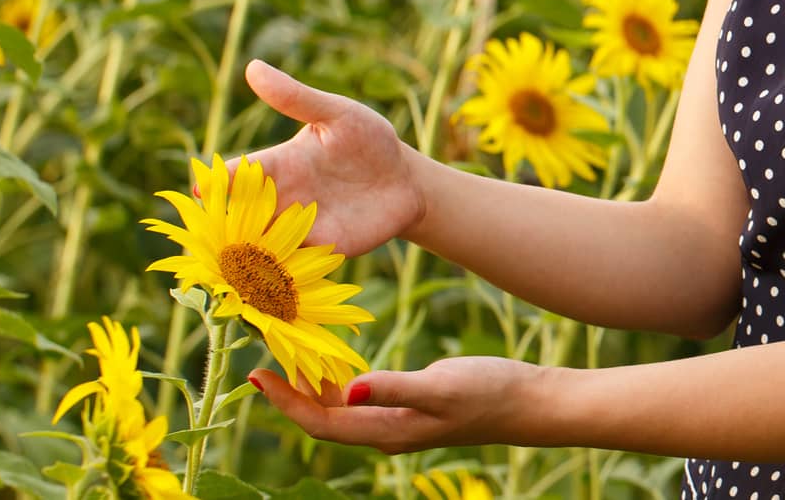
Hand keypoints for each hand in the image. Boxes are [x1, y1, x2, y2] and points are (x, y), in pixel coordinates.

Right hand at [199, 59, 424, 256]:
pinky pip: (291, 270)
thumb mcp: (336, 114)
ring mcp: (298, 231)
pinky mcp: (322, 253)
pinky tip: (267, 288)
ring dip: (245, 260)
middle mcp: (279, 202)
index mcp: (277, 167)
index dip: (215, 183)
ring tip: (231, 272)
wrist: (405, 180)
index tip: (199, 190)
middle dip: (221, 231)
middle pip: (237, 219)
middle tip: (206, 243)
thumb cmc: (367, 140)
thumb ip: (296, 98)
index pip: (235, 176)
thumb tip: (253, 67)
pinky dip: (277, 278)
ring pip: (258, 250)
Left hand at [246, 357, 544, 452]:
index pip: (321, 423)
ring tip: (289, 351)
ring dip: (312, 384)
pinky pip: (361, 398)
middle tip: (264, 354)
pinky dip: (340, 380)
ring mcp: (397, 422)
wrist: (529, 402)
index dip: (285, 402)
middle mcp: (385, 433)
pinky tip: (335, 358)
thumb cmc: (489, 391)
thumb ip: (394, 389)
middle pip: (323, 418)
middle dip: (290, 391)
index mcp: (387, 432)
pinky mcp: (410, 407)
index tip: (256, 375)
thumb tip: (349, 392)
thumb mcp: (441, 386)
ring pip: (340, 408)